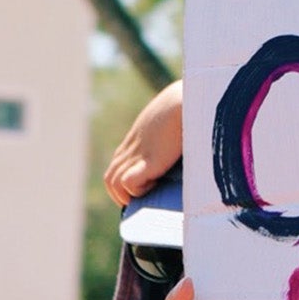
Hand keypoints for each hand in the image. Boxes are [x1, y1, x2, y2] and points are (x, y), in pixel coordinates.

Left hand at [105, 79, 183, 205]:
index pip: (117, 166)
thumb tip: (186, 141)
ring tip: (150, 193)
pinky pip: (127, 183)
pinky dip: (138, 190)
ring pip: (113, 183)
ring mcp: (137, 154)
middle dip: (122, 195)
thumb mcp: (172, 120)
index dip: (125, 182)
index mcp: (135, 139)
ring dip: (128, 195)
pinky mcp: (148, 160)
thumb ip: (169, 131)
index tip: (143, 188)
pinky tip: (157, 183)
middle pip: (110, 179)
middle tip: (144, 200)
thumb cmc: (187, 107)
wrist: (188, 99)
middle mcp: (130, 149)